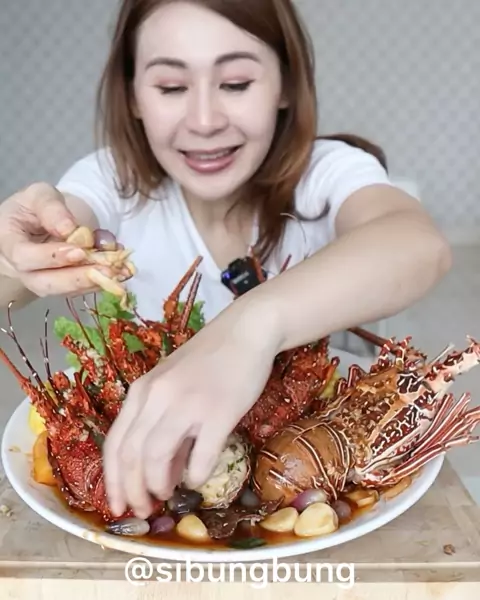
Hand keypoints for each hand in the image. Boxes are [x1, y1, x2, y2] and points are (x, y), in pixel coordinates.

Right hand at [0, 182, 126, 297]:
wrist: (40, 222)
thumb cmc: (35, 207)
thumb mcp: (40, 195)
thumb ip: (51, 208)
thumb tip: (69, 229)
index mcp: (9, 242)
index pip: (25, 256)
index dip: (51, 257)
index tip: (79, 251)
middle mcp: (23, 269)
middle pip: (45, 283)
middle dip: (77, 278)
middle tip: (106, 269)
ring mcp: (42, 281)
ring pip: (65, 291)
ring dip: (94, 283)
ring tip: (118, 272)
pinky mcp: (62, 286)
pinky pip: (80, 289)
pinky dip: (102, 281)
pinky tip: (121, 272)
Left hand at [102, 298, 279, 518]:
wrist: (245, 332)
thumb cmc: (208, 360)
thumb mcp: (173, 385)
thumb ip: (161, 423)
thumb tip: (160, 474)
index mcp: (142, 390)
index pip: (115, 443)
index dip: (113, 481)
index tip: (118, 506)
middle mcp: (157, 397)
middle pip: (131, 455)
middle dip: (133, 491)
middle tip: (144, 510)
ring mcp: (187, 404)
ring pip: (156, 457)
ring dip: (159, 486)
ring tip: (168, 495)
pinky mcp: (219, 412)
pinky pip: (201, 457)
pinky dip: (196, 476)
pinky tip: (198, 478)